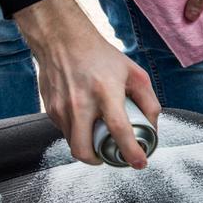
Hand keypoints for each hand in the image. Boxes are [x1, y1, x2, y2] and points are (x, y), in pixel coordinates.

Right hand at [13, 0, 160, 167]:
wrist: (62, 40)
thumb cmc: (100, 56)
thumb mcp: (133, 73)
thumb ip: (148, 101)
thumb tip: (151, 127)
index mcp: (105, 91)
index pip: (118, 129)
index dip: (131, 151)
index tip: (138, 163)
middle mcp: (80, 102)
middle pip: (84, 150)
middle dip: (98, 161)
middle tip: (108, 156)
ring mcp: (62, 107)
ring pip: (73, 144)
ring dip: (87, 147)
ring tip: (97, 137)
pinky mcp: (50, 109)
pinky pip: (65, 131)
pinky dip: (77, 133)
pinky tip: (84, 120)